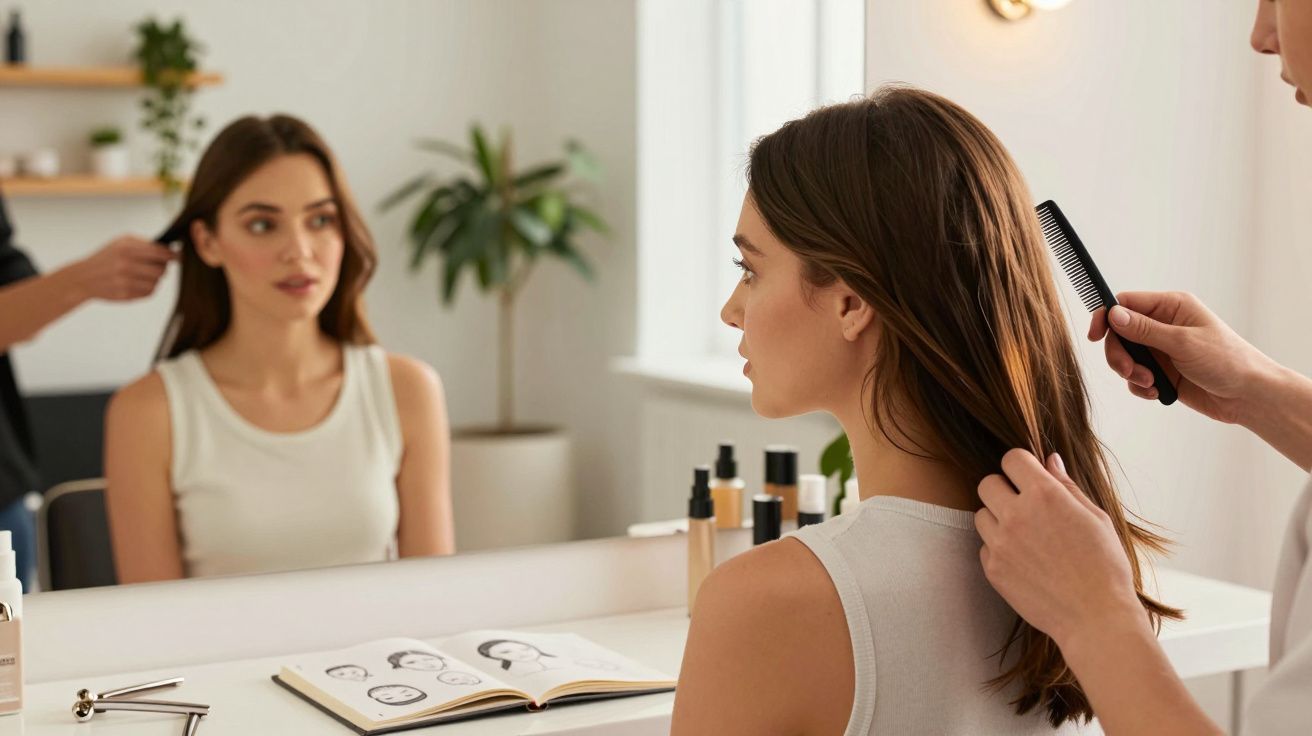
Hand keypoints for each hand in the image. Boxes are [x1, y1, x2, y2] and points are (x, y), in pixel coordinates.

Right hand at [69, 236, 175, 301]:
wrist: (84, 277)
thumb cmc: (106, 257)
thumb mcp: (121, 242)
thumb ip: (144, 244)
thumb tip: (170, 249)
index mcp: (126, 248)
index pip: (159, 252)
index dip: (172, 255)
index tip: (178, 257)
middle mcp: (126, 265)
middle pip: (161, 270)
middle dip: (163, 268)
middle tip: (159, 266)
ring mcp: (125, 281)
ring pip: (157, 282)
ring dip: (155, 279)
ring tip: (144, 274)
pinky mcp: (125, 295)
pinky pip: (149, 292)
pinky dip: (148, 288)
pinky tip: (138, 283)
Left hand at [975, 449, 1145, 648]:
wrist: (1096, 618)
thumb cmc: (1104, 566)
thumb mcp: (1095, 518)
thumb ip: (1066, 485)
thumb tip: (1049, 459)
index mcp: (1045, 495)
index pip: (1011, 459)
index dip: (1022, 466)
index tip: (1031, 479)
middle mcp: (1016, 515)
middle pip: (987, 483)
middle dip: (1004, 489)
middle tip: (1026, 507)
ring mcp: (1001, 544)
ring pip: (981, 515)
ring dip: (998, 519)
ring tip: (1026, 536)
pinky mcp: (993, 570)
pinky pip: (985, 547)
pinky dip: (999, 549)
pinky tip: (1024, 560)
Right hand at [1089, 291, 1274, 423]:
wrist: (1248, 396)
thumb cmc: (1228, 361)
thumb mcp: (1183, 342)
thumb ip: (1145, 330)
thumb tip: (1114, 315)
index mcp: (1171, 307)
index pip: (1125, 304)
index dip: (1106, 317)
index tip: (1095, 336)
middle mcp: (1163, 325)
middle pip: (1119, 333)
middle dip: (1119, 354)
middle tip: (1127, 371)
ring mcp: (1161, 349)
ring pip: (1124, 357)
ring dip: (1130, 373)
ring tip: (1150, 383)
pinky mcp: (1162, 372)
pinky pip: (1134, 376)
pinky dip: (1139, 386)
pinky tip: (1157, 391)